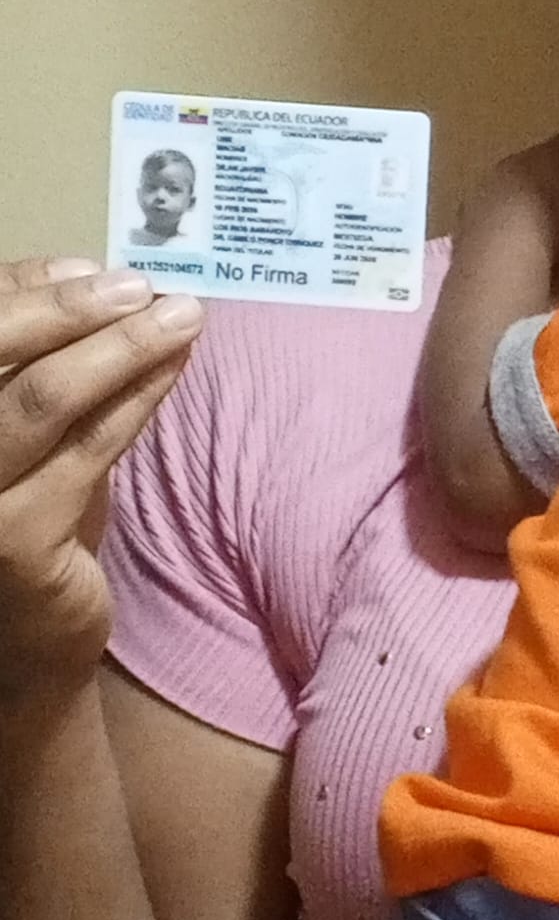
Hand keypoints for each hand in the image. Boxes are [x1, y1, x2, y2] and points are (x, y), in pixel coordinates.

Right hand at [0, 257, 203, 701]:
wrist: (21, 648)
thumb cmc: (21, 520)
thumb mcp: (20, 432)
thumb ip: (36, 356)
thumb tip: (79, 275)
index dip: (26, 290)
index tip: (93, 271)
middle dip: (73, 310)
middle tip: (141, 286)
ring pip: (45, 397)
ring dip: (123, 347)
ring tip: (181, 317)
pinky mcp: (14, 541)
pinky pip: (89, 449)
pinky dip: (138, 398)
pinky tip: (175, 369)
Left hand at [460, 130, 558, 268]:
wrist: (492, 264)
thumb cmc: (550, 228)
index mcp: (543, 154)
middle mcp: (509, 162)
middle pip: (541, 158)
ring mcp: (483, 189)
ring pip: (514, 182)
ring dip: (531, 193)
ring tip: (547, 218)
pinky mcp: (465, 218)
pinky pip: (495, 207)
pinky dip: (509, 215)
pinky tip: (517, 235)